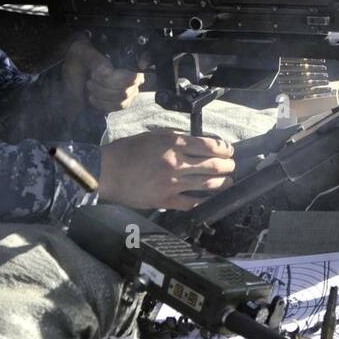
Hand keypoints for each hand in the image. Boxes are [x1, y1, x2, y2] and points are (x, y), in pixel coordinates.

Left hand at [62, 36, 143, 112]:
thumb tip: (108, 71)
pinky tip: (93, 97)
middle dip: (107, 83)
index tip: (141, 64)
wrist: (69, 76)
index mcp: (122, 54)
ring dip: (102, 94)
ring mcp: (129, 87)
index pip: (145, 55)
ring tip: (90, 85)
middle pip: (130, 82)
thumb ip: (94, 59)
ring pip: (124, 96)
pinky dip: (103, 104)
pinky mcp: (122, 101)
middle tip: (91, 77)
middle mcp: (130, 70)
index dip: (147, 59)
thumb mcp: (81, 53)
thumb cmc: (77, 60)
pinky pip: (119, 106)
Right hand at [99, 132, 235, 210]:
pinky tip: (209, 198)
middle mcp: (176, 163)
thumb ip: (178, 139)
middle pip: (213, 166)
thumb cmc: (128, 151)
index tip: (229, 151)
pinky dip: (203, 200)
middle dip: (228, 166)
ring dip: (222, 183)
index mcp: (174, 144)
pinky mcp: (164, 200)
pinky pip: (191, 202)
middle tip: (231, 166)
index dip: (225, 149)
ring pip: (207, 184)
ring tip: (227, 181)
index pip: (210, 146)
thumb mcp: (155, 136)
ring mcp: (172, 184)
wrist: (106, 171)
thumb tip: (199, 143)